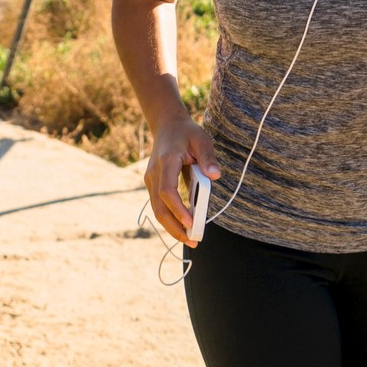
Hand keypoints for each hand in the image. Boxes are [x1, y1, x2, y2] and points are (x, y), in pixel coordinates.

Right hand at [144, 113, 220, 247]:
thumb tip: (215, 176)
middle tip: (192, 241)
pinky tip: (183, 228)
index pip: (167, 191)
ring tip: (190, 239)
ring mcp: (150, 180)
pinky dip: (170, 218)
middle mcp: (154, 174)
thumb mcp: (202, 140)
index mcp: (166, 162)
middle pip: (159, 207)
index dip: (178, 209)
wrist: (167, 126)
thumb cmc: (186, 133)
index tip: (191, 222)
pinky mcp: (153, 185)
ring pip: (157, 210)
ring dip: (172, 227)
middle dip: (174, 227)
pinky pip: (159, 206)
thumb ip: (208, 158)